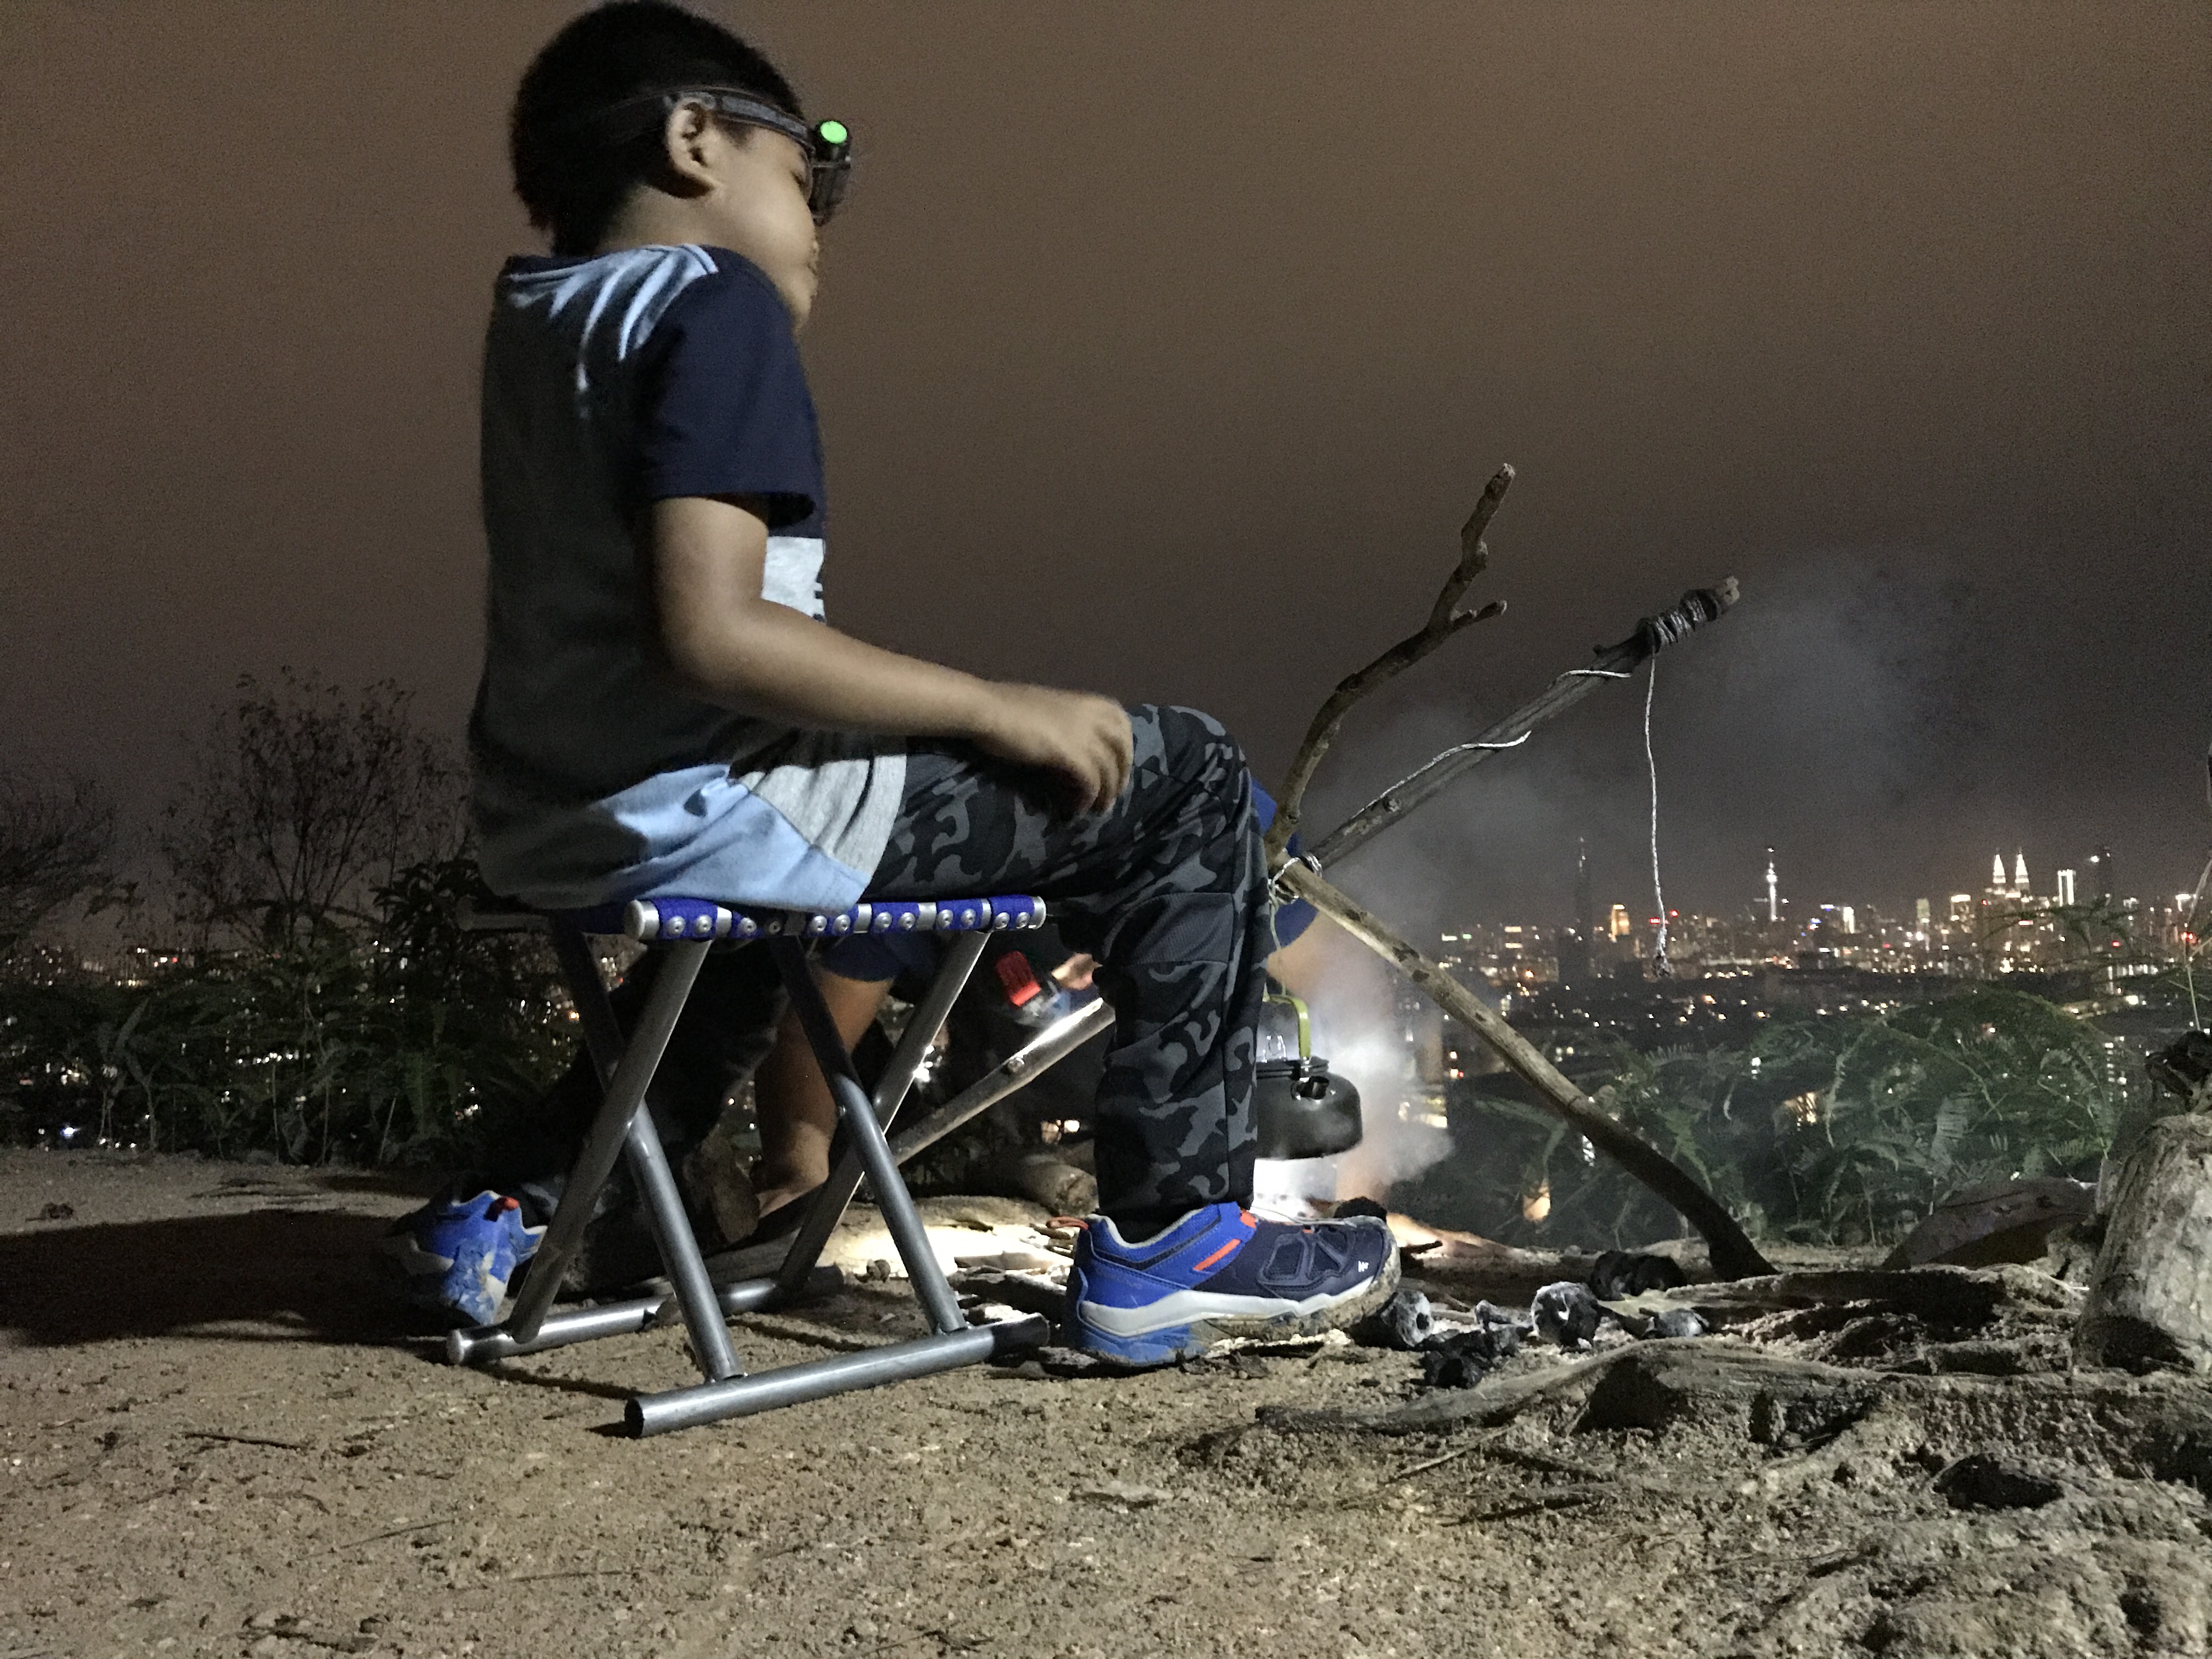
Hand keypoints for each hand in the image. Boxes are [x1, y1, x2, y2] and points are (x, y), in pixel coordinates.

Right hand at [972, 684, 1133, 813]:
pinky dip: (1086, 799)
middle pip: (1122, 746)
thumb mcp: (1042, 710)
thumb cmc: (1003, 707)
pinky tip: (1075, 810)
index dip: (1125, 744)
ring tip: (1097, 811)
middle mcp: (1089, 714)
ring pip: (1109, 768)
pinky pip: (1090, 782)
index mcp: (1084, 700)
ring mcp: (1082, 733)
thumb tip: (1065, 741)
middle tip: (1113, 794)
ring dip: (1107, 793)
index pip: (1121, 720)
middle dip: (1122, 772)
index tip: (1118, 764)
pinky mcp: (1070, 753)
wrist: (985, 709)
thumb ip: (1062, 721)